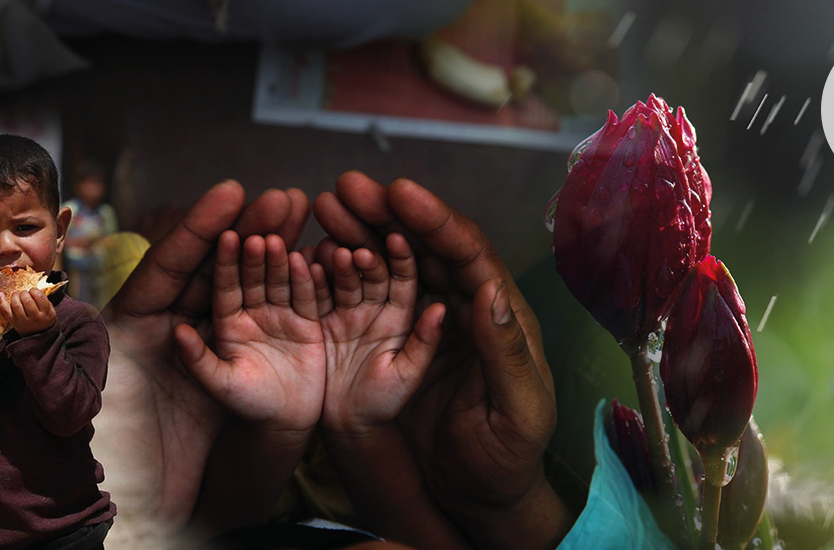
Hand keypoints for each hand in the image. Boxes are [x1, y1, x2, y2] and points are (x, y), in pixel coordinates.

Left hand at [0, 288, 55, 334]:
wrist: (38, 335)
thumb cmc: (44, 319)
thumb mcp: (51, 310)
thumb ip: (44, 300)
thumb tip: (32, 289)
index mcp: (46, 314)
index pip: (39, 297)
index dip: (34, 290)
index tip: (33, 291)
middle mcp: (35, 318)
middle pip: (27, 300)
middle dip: (24, 293)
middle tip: (24, 293)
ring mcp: (23, 321)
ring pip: (16, 305)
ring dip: (15, 296)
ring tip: (17, 295)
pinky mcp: (13, 322)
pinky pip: (5, 311)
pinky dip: (2, 301)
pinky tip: (1, 294)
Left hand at [102, 181, 308, 527]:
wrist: (162, 507)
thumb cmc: (127, 459)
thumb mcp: (104, 407)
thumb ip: (100, 362)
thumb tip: (122, 328)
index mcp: (135, 326)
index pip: (170, 266)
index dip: (199, 229)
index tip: (231, 193)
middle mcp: (176, 326)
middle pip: (215, 266)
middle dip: (249, 227)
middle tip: (282, 198)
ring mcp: (216, 343)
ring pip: (249, 285)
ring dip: (278, 247)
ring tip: (304, 211)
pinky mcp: (245, 366)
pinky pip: (273, 320)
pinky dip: (297, 289)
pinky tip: (320, 260)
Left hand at [174, 232, 325, 437]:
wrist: (286, 424)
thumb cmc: (245, 407)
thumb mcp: (219, 387)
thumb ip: (199, 362)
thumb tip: (177, 335)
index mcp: (225, 320)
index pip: (223, 284)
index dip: (224, 260)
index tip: (227, 235)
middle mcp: (252, 311)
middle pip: (253, 274)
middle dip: (256, 249)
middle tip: (262, 224)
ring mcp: (280, 314)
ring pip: (280, 280)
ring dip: (282, 259)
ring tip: (284, 239)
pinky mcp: (308, 322)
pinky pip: (309, 297)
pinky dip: (311, 280)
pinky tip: (313, 259)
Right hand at [314, 172, 568, 549]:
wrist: (476, 498)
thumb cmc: (506, 458)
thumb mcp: (517, 410)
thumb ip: (505, 353)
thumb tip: (487, 291)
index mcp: (501, 316)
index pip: (469, 256)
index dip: (436, 221)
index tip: (400, 192)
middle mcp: (464, 309)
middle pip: (425, 248)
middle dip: (387, 214)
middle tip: (345, 188)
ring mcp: (427, 324)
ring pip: (394, 265)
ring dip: (362, 233)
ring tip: (324, 206)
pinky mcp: (397, 345)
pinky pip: (370, 299)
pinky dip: (345, 274)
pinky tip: (316, 253)